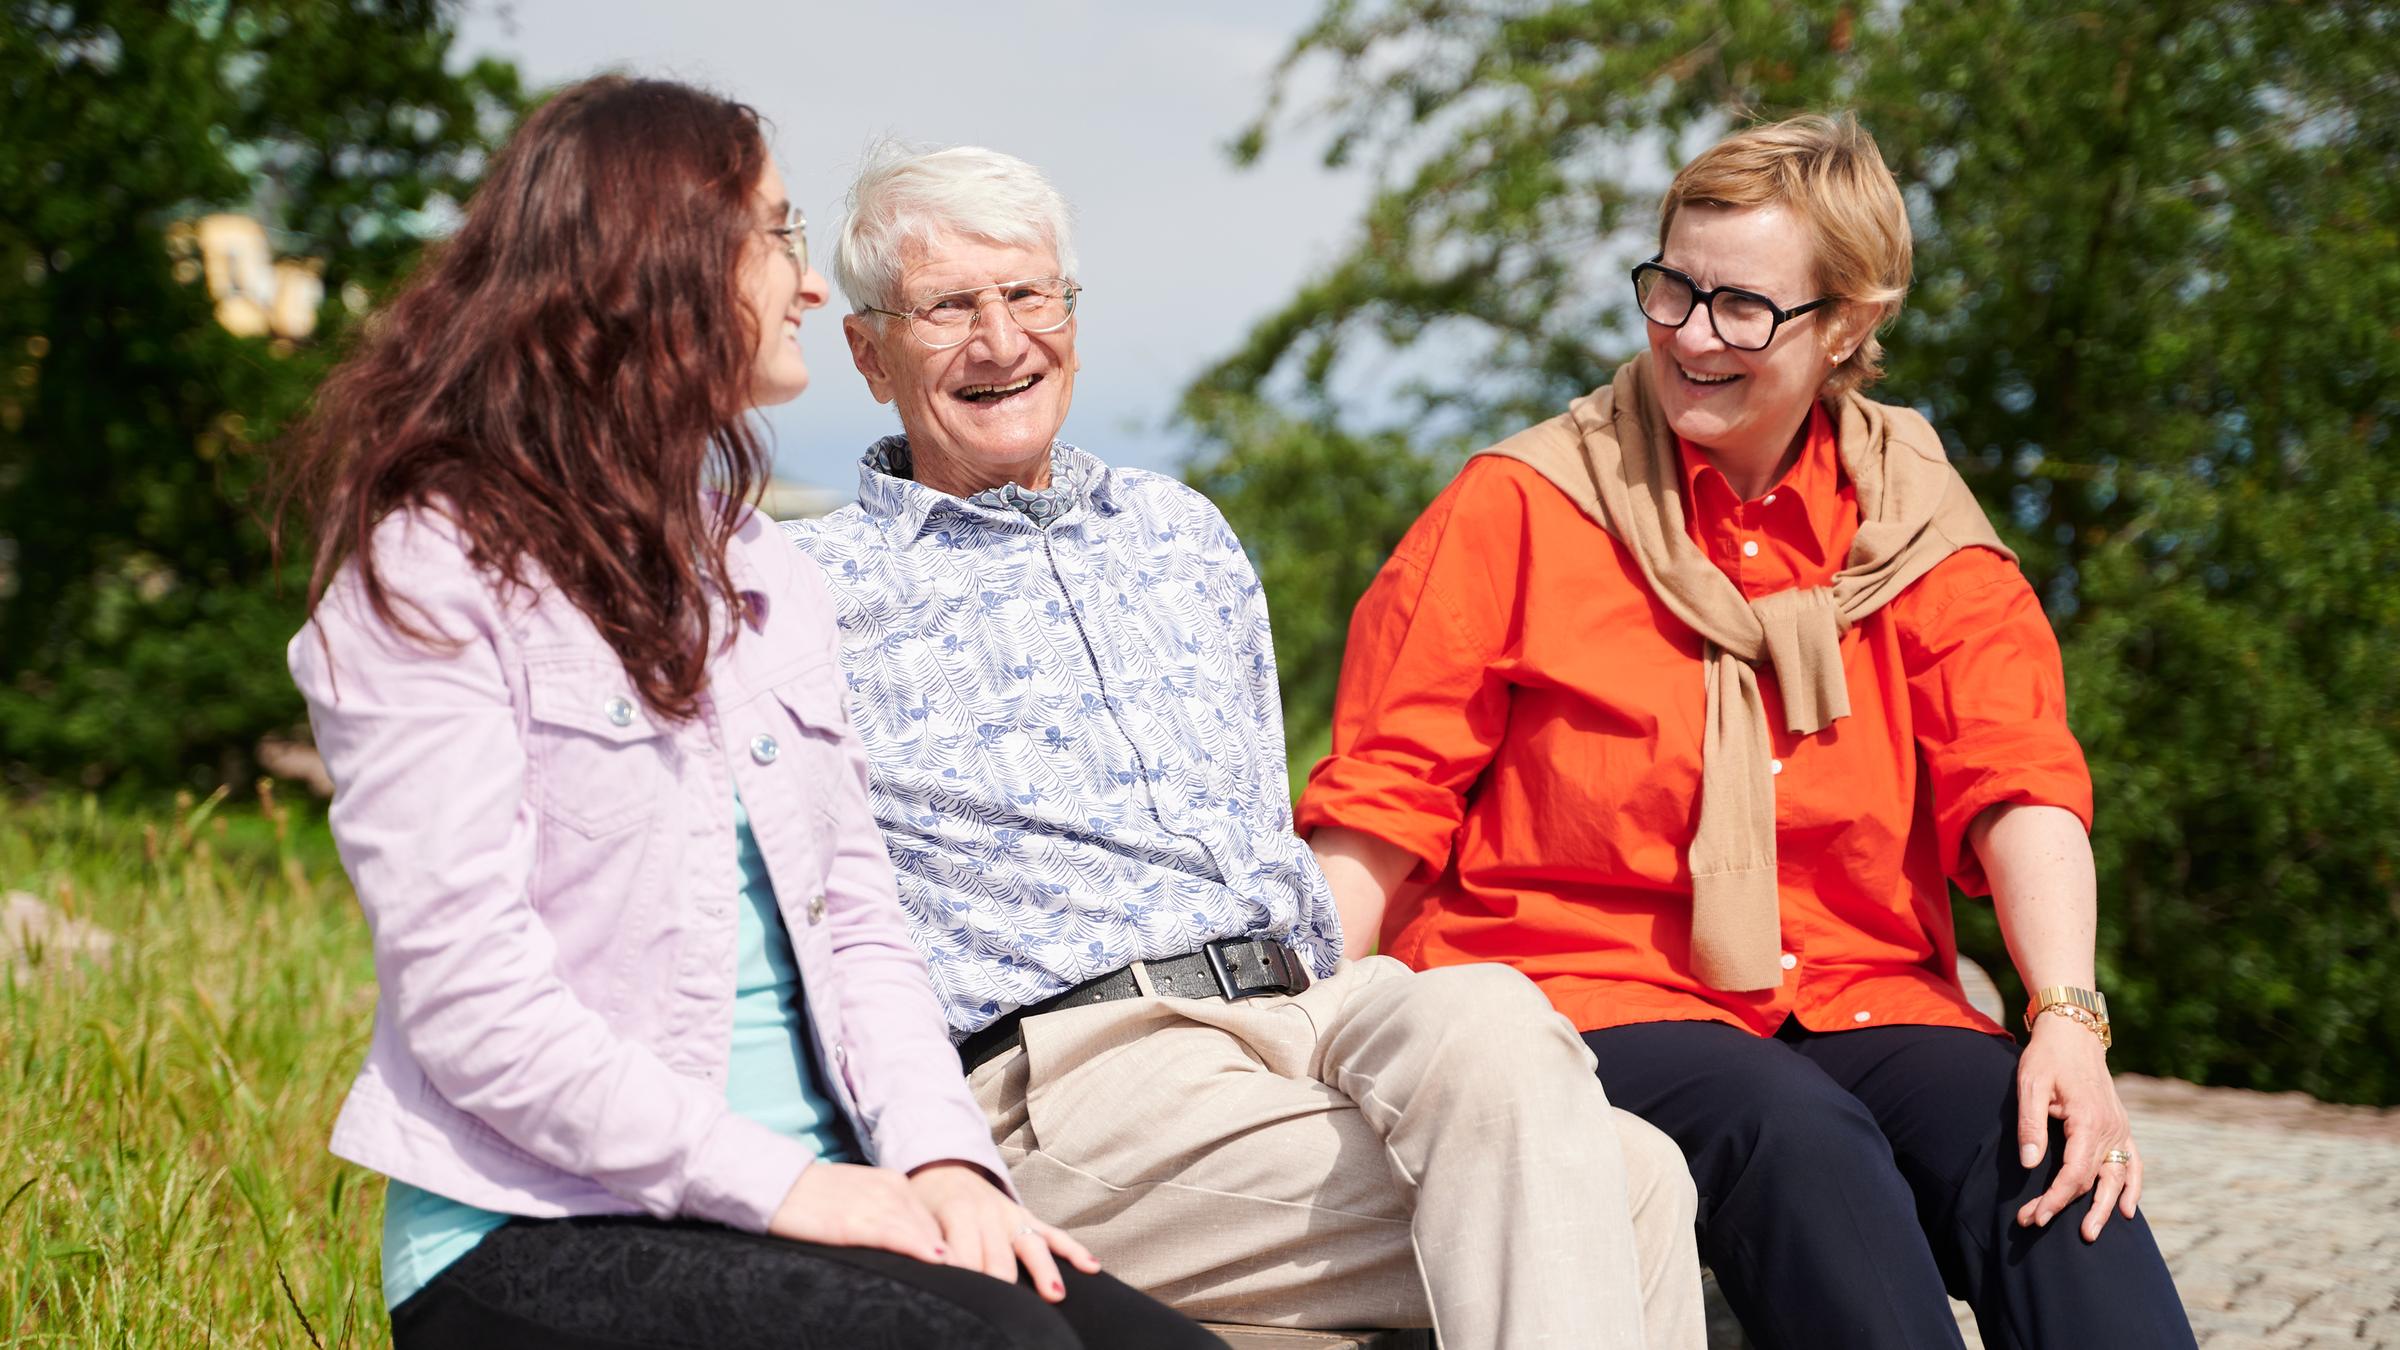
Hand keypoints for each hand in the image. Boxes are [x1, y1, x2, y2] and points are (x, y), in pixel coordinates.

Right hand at [767, 1161, 947, 1263]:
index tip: (963, 1269)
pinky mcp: (855, 1220)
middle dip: (953, 1254)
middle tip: (971, 1281)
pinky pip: (897, 1235)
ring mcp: (875, 1203)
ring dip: (944, 1256)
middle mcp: (891, 1189)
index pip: (932, 1219)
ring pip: (922, 1232)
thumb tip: (904, 1250)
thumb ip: (883, 1219)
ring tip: (964, 1281)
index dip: (947, 1245)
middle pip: (934, 1227)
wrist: (772, 1182)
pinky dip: (919, 1248)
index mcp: (893, 1184)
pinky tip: (937, 1261)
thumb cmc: (809, 1199)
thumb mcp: (856, 1201)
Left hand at [907, 1161, 1099, 1302]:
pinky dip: (1074, 1250)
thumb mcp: (918, 1221)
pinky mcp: (1027, 1217)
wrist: (943, 1167)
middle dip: (1003, 1285)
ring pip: (1033, 1245)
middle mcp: (988, 1213)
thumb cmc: (926, 1203)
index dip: (967, 1281)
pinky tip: (1092, 1267)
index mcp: (957, 1212)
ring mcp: (1012, 1215)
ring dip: (1044, 1270)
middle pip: (1000, 1257)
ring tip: (1055, 1295)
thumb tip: (930, 1285)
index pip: (965, 1256)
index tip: (970, 1304)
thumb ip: (928, 1247)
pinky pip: (1054, 1234)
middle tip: (1007, 1314)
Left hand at [2013, 1013, 2142, 1240]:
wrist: (2073, 1033)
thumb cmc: (2047, 1057)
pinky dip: (2133, 1187)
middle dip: (2066, 1207)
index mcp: (2089, 1122)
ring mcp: (2120, 1129)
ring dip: (2105, 1207)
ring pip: (2118, 1179)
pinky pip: (2134, 1164)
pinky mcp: (2121, 1127)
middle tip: (2038, 1224)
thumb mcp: (2030, 1084)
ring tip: (2090, 1232)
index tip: (2033, 1216)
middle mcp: (2111, 1130)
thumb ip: (2030, 1124)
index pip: (2073, 1175)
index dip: (2054, 1199)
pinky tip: (2129, 1210)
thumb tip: (2030, 1164)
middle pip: (2092, 1181)